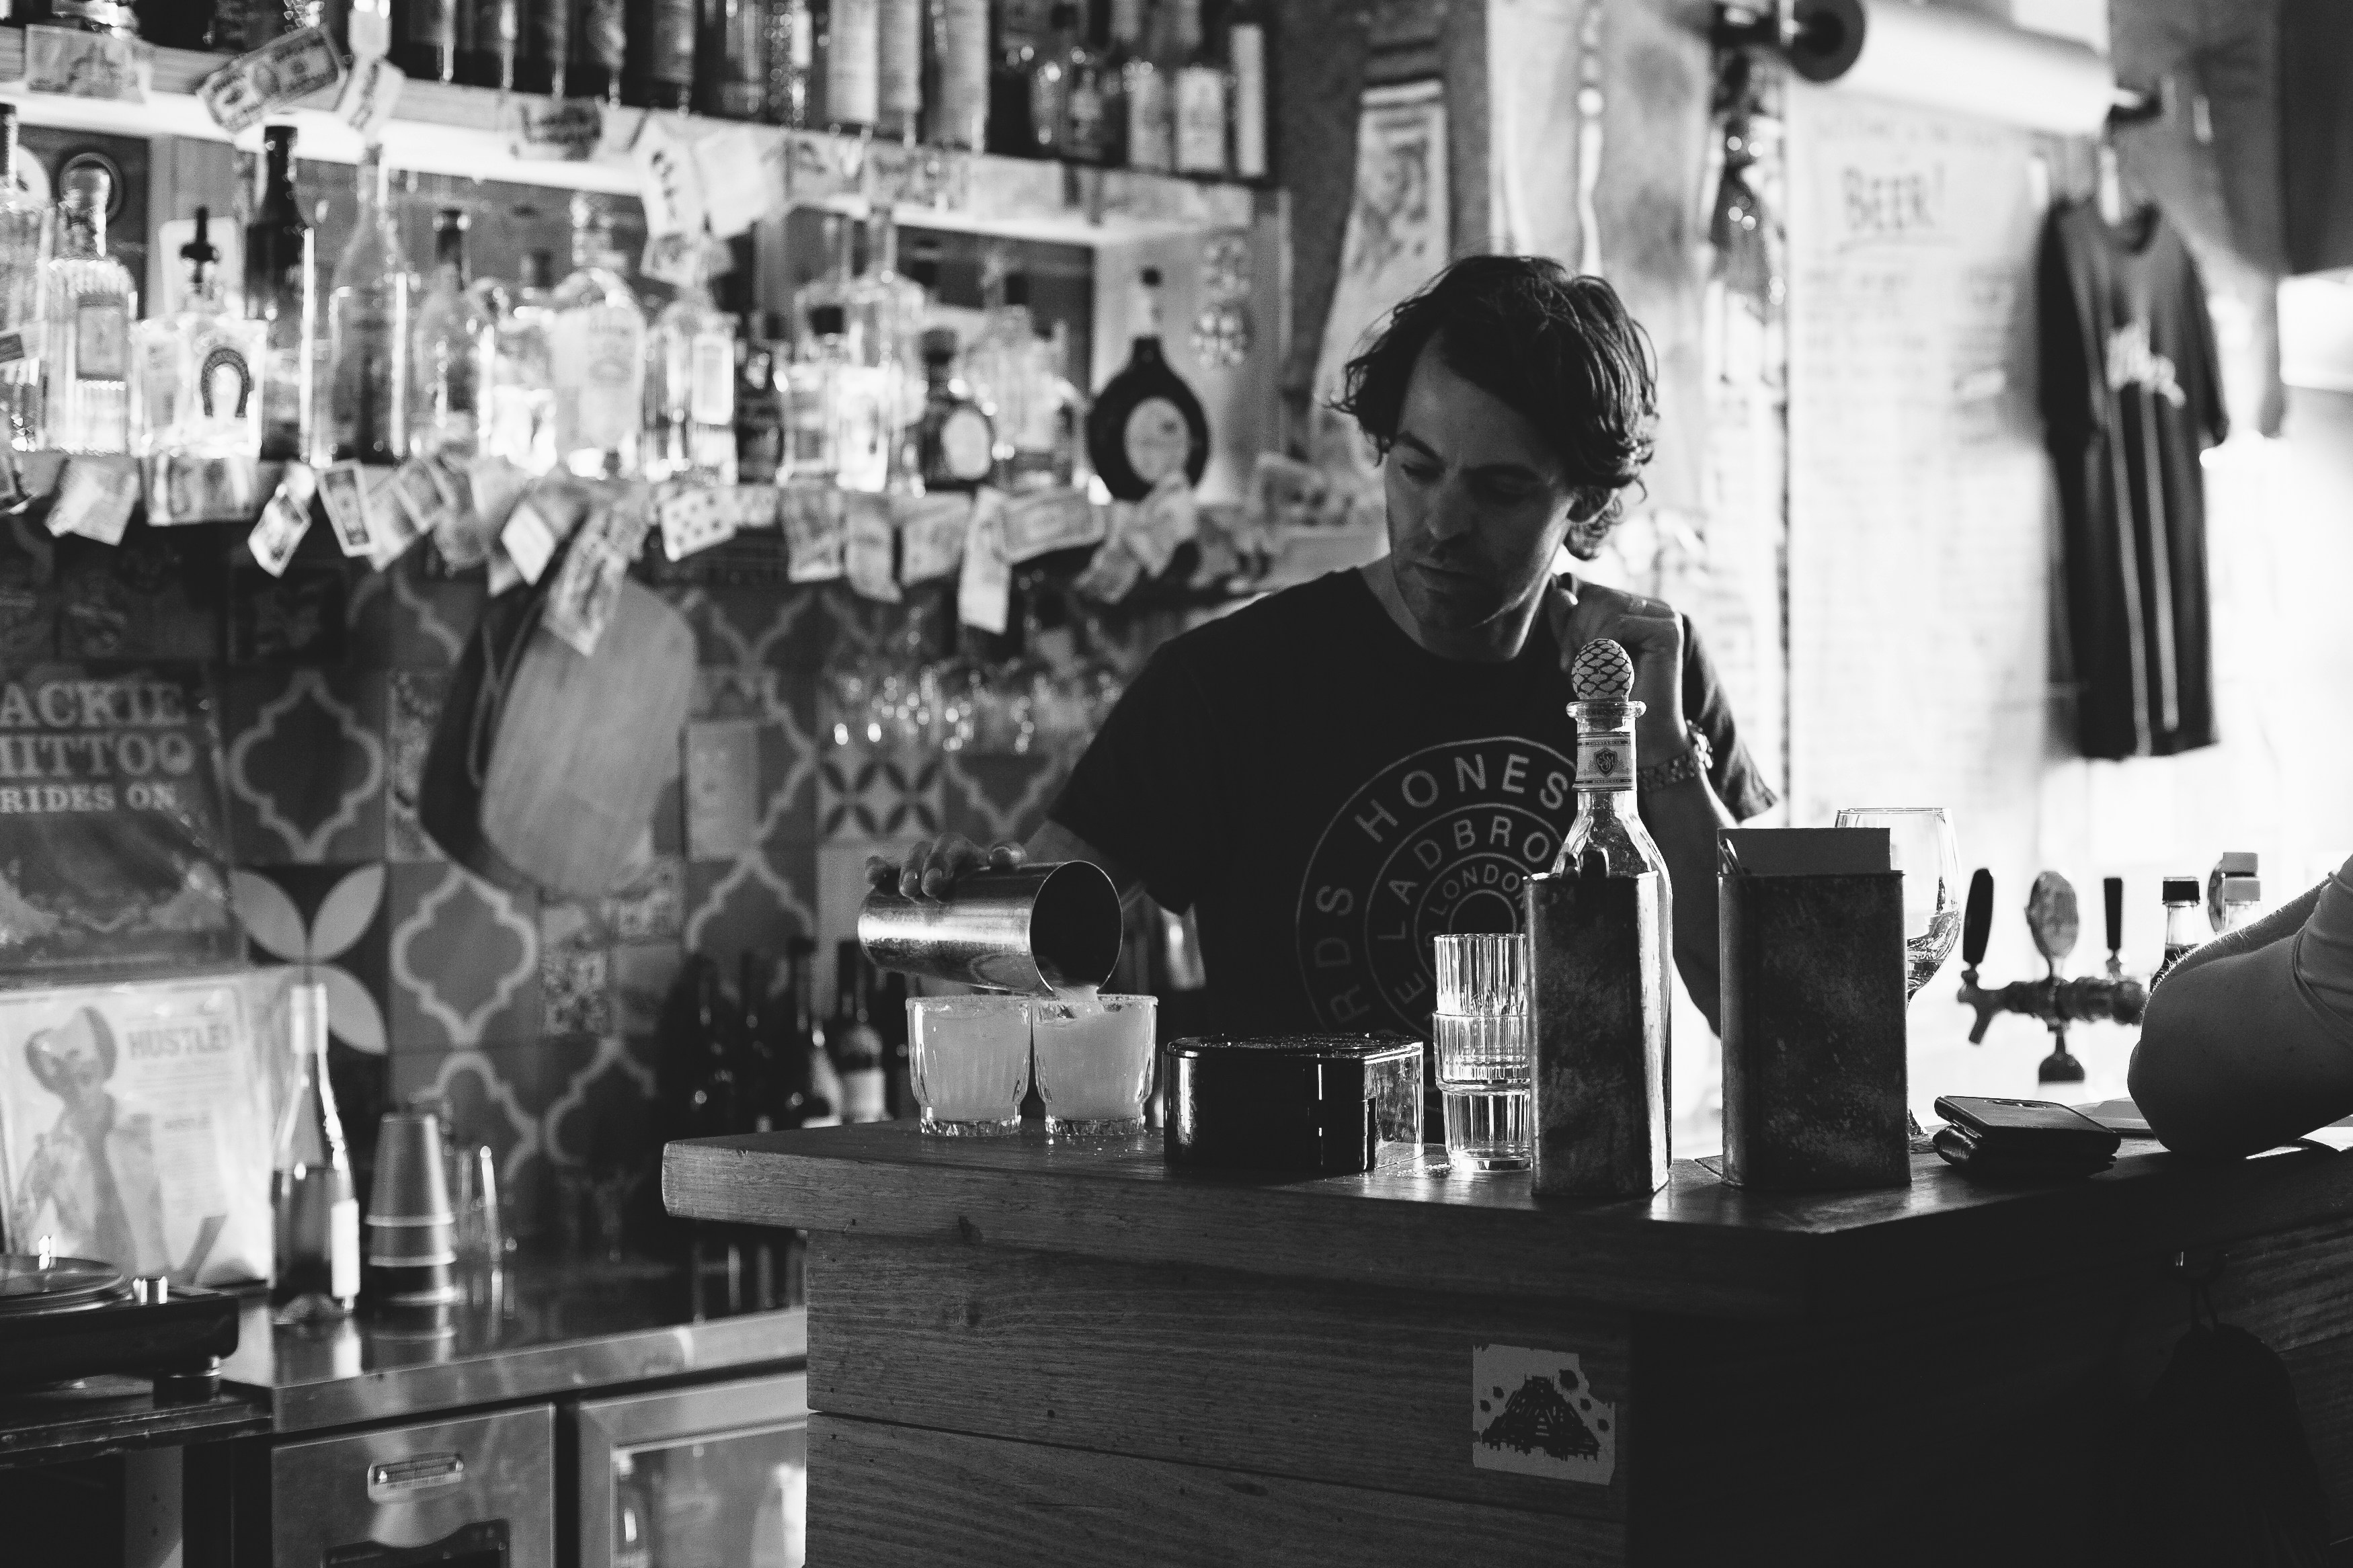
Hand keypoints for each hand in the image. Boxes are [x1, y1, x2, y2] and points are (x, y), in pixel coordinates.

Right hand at [866, 835, 1026, 900]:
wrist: (993, 896)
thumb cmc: (1000, 885)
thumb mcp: (1011, 872)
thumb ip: (1011, 859)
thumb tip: (999, 856)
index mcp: (964, 850)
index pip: (950, 847)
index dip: (940, 861)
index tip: (934, 884)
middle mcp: (940, 854)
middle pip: (924, 852)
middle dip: (918, 869)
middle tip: (919, 889)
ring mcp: (922, 866)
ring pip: (908, 859)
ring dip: (900, 870)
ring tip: (901, 889)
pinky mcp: (908, 879)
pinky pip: (889, 869)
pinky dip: (878, 868)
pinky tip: (871, 876)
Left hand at [1551, 582, 1687, 757]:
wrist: (1643, 734)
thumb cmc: (1611, 699)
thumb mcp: (1582, 656)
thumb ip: (1570, 625)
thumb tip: (1558, 593)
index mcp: (1634, 608)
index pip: (1592, 594)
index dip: (1571, 624)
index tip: (1567, 663)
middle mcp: (1653, 607)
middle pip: (1596, 595)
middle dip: (1575, 632)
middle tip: (1574, 669)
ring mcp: (1665, 615)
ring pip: (1605, 604)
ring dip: (1587, 641)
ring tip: (1591, 672)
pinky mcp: (1669, 630)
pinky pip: (1617, 623)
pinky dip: (1602, 647)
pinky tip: (1608, 672)